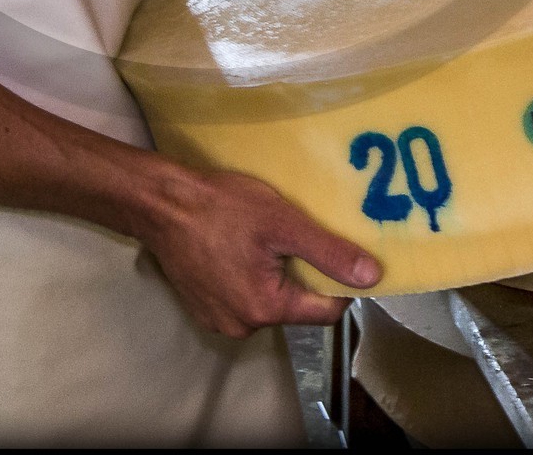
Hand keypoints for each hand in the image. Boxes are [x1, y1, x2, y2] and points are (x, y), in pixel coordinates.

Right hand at [140, 163, 381, 338]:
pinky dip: (244, 277)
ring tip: (260, 238)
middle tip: (291, 235)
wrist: (159, 203)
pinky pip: (239, 297)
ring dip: (271, 275)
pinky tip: (235, 247)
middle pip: (293, 305)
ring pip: (266, 301)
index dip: (340, 283)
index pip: (325, 311)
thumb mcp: (281, 222)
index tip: (339, 252)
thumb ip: (328, 251)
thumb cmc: (221, 207)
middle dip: (299, 274)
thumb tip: (373, 276)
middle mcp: (242, 327)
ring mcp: (217, 321)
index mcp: (266, 309)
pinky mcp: (200, 308)